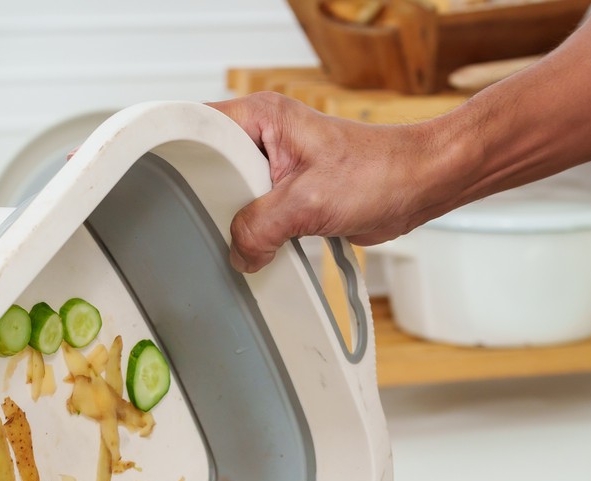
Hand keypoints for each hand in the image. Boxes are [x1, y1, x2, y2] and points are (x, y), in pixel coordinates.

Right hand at [208, 93, 464, 271]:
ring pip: (234, 198)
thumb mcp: (309, 202)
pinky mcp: (289, 194)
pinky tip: (263, 249)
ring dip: (241, 224)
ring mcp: (276, 166)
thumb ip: (262, 227)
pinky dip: (260, 235)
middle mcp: (265, 137)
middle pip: (211, 170)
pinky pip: (259, 216)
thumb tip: (238, 252)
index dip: (184, 162)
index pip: (199, 130)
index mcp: (262, 117)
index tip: (173, 193)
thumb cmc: (380, 172)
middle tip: (220, 227)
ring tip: (246, 239)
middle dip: (215, 204)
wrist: (418, 186)